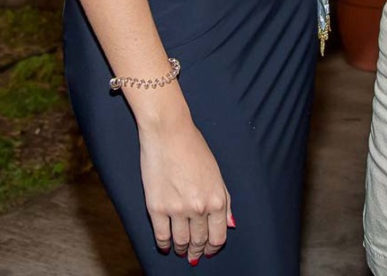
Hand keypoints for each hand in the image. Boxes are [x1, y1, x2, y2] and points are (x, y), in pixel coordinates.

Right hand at [139, 114, 233, 262]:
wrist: (168, 132)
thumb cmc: (193, 147)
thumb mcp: (216, 173)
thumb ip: (225, 200)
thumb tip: (230, 224)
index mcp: (216, 199)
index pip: (218, 236)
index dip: (213, 247)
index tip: (209, 250)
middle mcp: (199, 208)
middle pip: (199, 241)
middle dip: (197, 250)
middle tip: (194, 253)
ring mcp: (177, 210)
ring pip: (181, 242)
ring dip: (182, 249)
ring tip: (181, 249)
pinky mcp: (156, 208)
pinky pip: (162, 236)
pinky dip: (164, 244)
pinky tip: (166, 245)